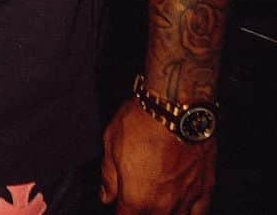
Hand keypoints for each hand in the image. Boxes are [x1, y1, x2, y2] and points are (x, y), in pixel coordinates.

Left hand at [100, 99, 215, 214]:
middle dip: (141, 212)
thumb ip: (109, 176)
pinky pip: (200, 214)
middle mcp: (162, 207)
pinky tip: (183, 210)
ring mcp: (186, 200)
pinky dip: (190, 213)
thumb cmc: (141, 122)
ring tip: (158, 203)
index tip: (121, 205)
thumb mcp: (111, 143)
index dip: (121, 212)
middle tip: (139, 195)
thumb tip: (106, 196)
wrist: (177, 108)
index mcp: (136, 199)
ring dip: (165, 213)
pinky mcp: (205, 189)